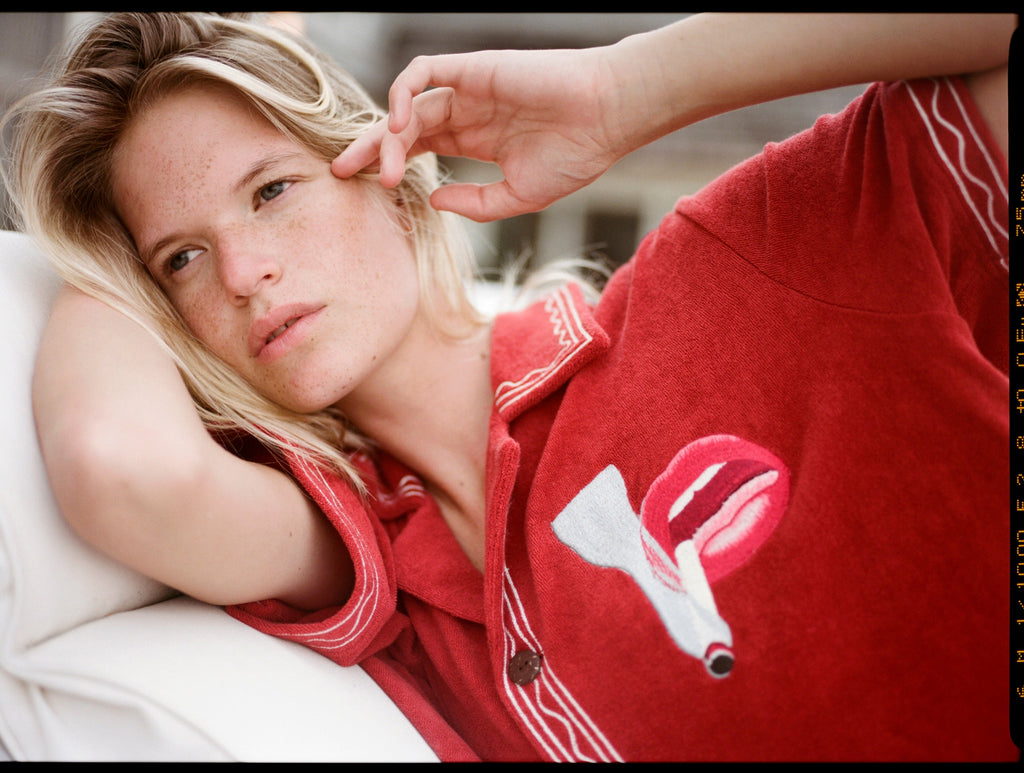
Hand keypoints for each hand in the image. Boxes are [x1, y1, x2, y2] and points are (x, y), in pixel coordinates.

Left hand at [331, 46, 628, 221]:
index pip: (416, 150)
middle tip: (339, 173)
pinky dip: (402, 95)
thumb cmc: (575, 155)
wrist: (607, 118)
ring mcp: (466, 89)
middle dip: (367, 149)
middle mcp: (465, 112)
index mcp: (474, 140)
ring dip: (386, 137)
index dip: (387, 166)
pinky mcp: (472, 68)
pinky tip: (400, 127)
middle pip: (401, 128)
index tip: (366, 191)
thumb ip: (475, 203)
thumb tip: (431, 199)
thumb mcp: (518, 196)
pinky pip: (422, 73)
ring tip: (383, 169)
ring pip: (407, 106)